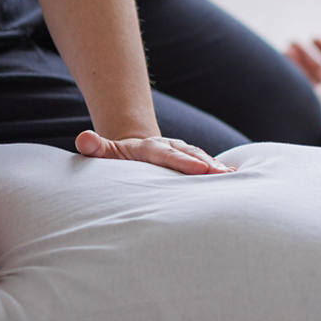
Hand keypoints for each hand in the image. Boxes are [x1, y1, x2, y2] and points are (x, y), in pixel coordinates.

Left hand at [75, 130, 234, 173]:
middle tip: (223, 175)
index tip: (199, 169)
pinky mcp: (192, 163)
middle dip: (208, 165)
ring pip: (203, 159)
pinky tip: (237, 180)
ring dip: (217, 169)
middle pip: (191, 155)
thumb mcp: (104, 152)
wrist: (134, 149)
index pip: (166, 154)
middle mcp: (171, 147)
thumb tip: (83, 140)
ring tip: (233, 178)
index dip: (182, 162)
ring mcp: (184, 154)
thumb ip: (95, 147)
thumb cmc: (117, 158)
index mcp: (150, 147)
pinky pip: (208, 167)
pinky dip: (221, 172)